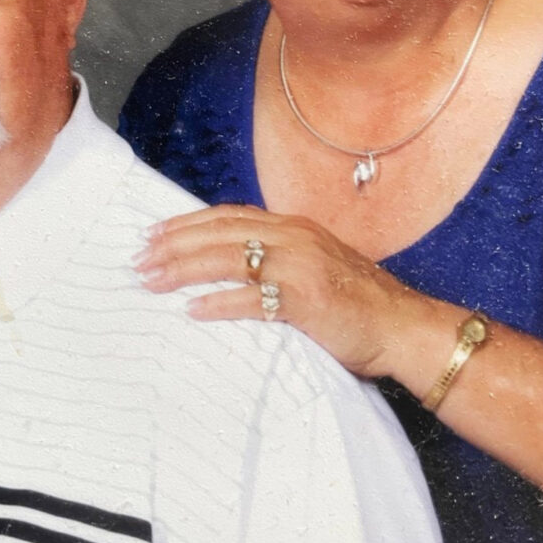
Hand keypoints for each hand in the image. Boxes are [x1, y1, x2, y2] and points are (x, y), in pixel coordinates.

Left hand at [135, 203, 424, 377]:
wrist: (403, 325)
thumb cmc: (355, 300)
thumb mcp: (313, 262)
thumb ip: (276, 255)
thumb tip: (227, 262)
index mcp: (292, 226)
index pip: (228, 216)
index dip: (187, 223)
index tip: (153, 233)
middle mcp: (293, 237)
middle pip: (220, 232)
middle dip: (174, 243)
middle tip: (139, 258)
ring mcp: (301, 266)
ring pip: (230, 258)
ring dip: (184, 268)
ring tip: (152, 279)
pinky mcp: (308, 300)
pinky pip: (255, 299)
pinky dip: (220, 303)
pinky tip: (193, 310)